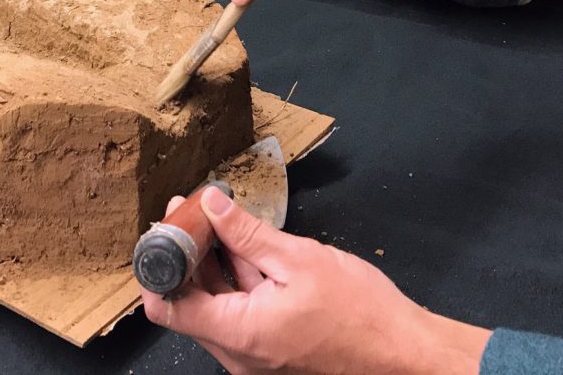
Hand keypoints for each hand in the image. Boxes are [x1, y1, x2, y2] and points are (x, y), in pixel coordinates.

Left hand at [141, 187, 490, 374]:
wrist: (403, 353)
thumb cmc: (361, 313)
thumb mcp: (300, 259)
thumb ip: (249, 234)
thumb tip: (212, 207)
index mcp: (239, 334)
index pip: (168, 307)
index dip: (159, 265)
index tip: (170, 226)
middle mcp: (239, 354)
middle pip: (191, 302)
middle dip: (186, 253)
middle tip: (193, 209)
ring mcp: (255, 355)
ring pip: (216, 305)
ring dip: (212, 263)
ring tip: (216, 217)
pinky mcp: (271, 349)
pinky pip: (241, 312)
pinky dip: (237, 280)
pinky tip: (244, 244)